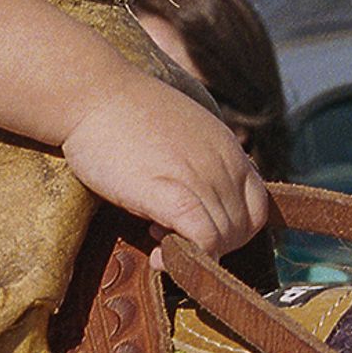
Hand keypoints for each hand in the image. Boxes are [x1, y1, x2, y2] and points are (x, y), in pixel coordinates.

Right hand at [61, 67, 268, 257]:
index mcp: (229, 149)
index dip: (232, 229)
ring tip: (156, 238)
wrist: (93, 93)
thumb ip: (200, 160)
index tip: (198, 229)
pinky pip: (202, 241)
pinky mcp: (172, 194)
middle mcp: (224, 165)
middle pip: (241, 229)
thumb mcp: (182, 131)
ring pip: (224, 240)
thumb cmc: (124, 113)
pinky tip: (158, 257)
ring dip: (194, 253)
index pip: (258, 208)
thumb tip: (198, 197)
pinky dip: (185, 259)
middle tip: (168, 234)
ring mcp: (201, 179)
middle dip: (209, 245)